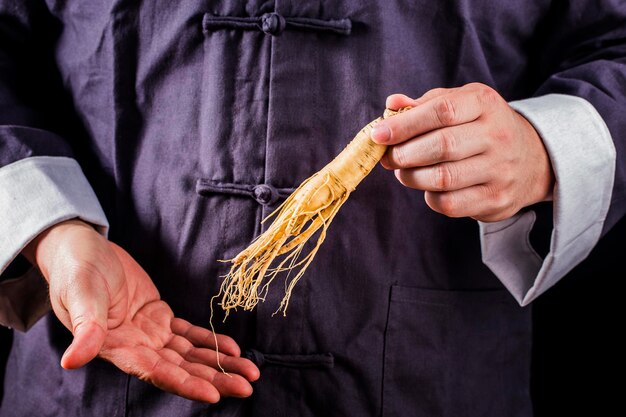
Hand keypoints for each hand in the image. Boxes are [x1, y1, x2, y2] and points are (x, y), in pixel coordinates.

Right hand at [22, 219, 258, 402]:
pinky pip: (189, 334)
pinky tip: (233, 349)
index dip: (184, 384)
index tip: (213, 394)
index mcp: (117, 347)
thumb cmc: (74, 270)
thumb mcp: (80, 294)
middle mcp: (136, 346)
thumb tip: (72, 361)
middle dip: (214, 379)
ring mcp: (149, 333)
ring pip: (189, 355)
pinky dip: (210, 342)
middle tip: (246, 387)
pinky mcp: (158, 317)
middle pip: (181, 369)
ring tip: (249, 373)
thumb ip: (85, 328)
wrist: (80, 249)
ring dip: (219, 364)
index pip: (155, 372)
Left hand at [371, 83, 554, 221]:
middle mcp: (497, 135)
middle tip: (389, 158)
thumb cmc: (481, 127)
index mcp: (484, 103)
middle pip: (441, 146)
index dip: (405, 124)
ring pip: (442, 178)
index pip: (442, 111)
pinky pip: (450, 204)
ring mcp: (500, 170)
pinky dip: (430, 197)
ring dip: (412, 177)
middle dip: (404, 154)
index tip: (378, 134)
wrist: (532, 159)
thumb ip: (425, 104)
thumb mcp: (460, 104)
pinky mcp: (497, 199)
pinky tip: (429, 187)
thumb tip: (392, 105)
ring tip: (404, 172)